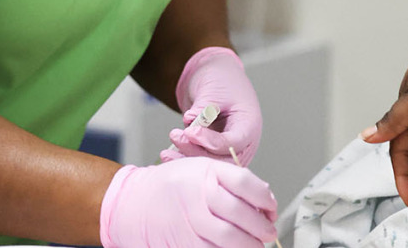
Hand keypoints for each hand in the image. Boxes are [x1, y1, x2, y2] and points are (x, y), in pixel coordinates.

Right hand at [99, 158, 276, 247]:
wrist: (136, 202)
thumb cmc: (174, 184)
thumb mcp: (202, 167)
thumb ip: (231, 179)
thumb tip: (264, 199)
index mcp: (207, 171)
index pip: (245, 182)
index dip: (265, 197)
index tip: (271, 207)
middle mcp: (198, 194)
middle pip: (241, 213)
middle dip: (261, 226)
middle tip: (269, 231)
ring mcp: (190, 220)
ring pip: (229, 239)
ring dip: (249, 245)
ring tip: (256, 244)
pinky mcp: (183, 241)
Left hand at [161, 47, 261, 165]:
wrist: (217, 75)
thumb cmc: (222, 79)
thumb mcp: (214, 91)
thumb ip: (203, 109)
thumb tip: (190, 123)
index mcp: (249, 125)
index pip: (234, 142)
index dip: (211, 141)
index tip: (191, 131)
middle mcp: (242, 142)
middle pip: (222, 159)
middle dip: (197, 152)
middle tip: (177, 136)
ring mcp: (227, 149)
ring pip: (210, 164)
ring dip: (188, 157)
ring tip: (168, 146)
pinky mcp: (213, 151)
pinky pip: (200, 161)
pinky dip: (185, 158)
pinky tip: (169, 154)